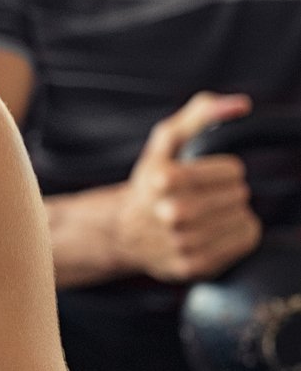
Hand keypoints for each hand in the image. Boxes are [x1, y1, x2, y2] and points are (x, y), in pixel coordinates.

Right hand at [119, 92, 259, 281]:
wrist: (124, 232)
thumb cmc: (152, 182)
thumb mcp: (167, 142)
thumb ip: (203, 115)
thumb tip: (241, 105)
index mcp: (164, 179)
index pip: (233, 171)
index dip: (222, 170)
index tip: (202, 176)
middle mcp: (172, 213)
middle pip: (239, 195)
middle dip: (226, 192)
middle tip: (201, 198)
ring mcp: (184, 242)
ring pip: (244, 217)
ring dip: (231, 213)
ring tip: (206, 216)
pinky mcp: (195, 265)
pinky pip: (246, 240)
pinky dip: (236, 234)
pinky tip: (212, 232)